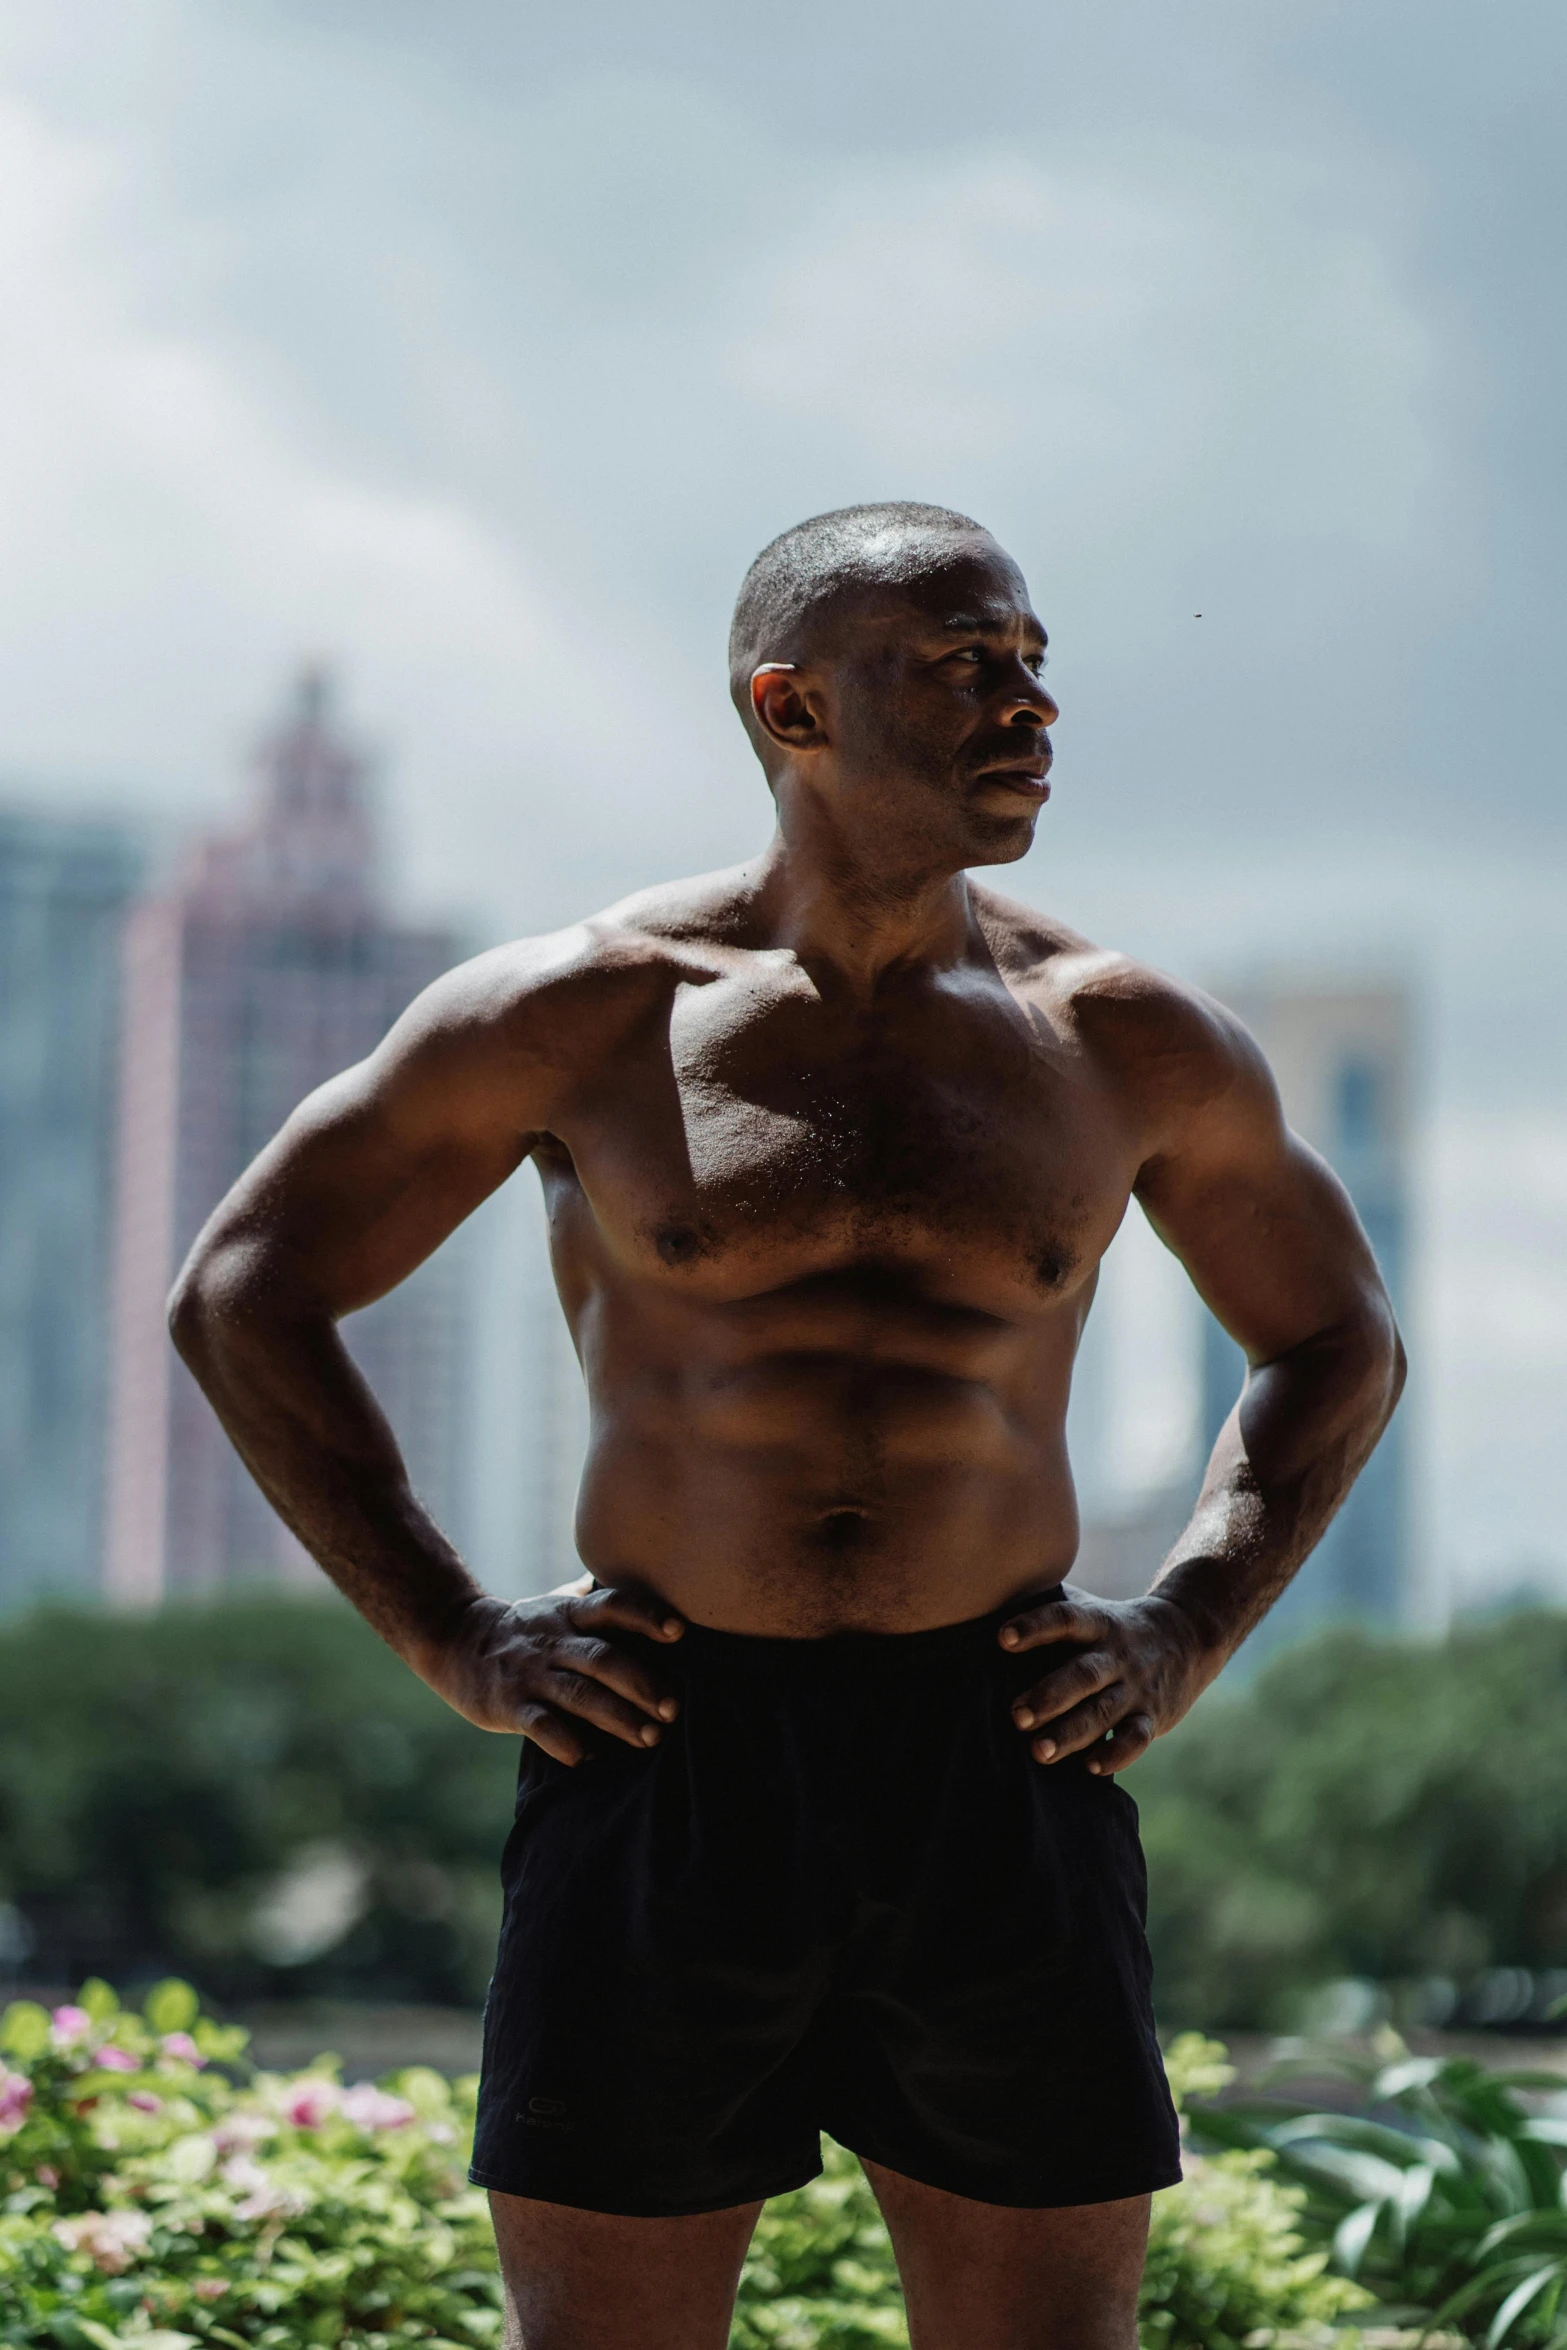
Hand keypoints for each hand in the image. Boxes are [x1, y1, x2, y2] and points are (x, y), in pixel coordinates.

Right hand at [428, 1578, 684, 1763]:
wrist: (455, 1640)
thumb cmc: (523, 1628)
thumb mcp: (558, 1605)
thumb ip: (598, 1602)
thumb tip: (644, 1582)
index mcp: (569, 1614)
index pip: (612, 1606)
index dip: (645, 1617)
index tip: (679, 1632)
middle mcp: (553, 1641)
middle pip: (603, 1658)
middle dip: (642, 1684)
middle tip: (672, 1709)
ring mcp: (531, 1674)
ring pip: (579, 1695)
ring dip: (617, 1717)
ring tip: (649, 1737)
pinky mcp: (509, 1705)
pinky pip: (540, 1725)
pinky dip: (566, 1742)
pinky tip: (588, 1758)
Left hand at [998, 1591, 1209, 1774]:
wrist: (1188, 1635)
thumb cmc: (1115, 1626)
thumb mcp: (1090, 1609)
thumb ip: (1049, 1607)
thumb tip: (986, 1600)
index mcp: (1098, 1624)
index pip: (1065, 1620)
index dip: (1035, 1627)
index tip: (1002, 1638)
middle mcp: (1117, 1656)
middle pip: (1083, 1675)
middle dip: (1050, 1696)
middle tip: (1016, 1716)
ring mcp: (1136, 1688)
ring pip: (1104, 1711)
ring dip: (1071, 1733)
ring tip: (1038, 1751)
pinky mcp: (1152, 1716)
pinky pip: (1136, 1738)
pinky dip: (1116, 1754)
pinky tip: (1090, 1767)